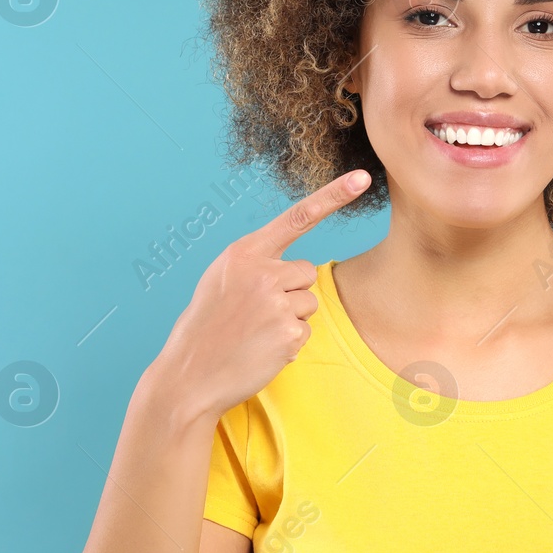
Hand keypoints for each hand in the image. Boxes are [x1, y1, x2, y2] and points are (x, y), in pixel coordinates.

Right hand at [154, 169, 371, 422]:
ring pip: (309, 304)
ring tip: (254, 333)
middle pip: (306, 273)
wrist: (190, 375)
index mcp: (244, 253)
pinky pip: (305, 332)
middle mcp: (262, 272)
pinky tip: (260, 350)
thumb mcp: (221, 280)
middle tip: (254, 314)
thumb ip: (255, 265)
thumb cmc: (206, 327)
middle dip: (290, 293)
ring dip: (290, 319)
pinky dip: (288, 344)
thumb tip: (297, 271)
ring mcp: (276, 303)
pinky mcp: (288, 333)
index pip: (297, 217)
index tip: (362, 178)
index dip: (333, 196)